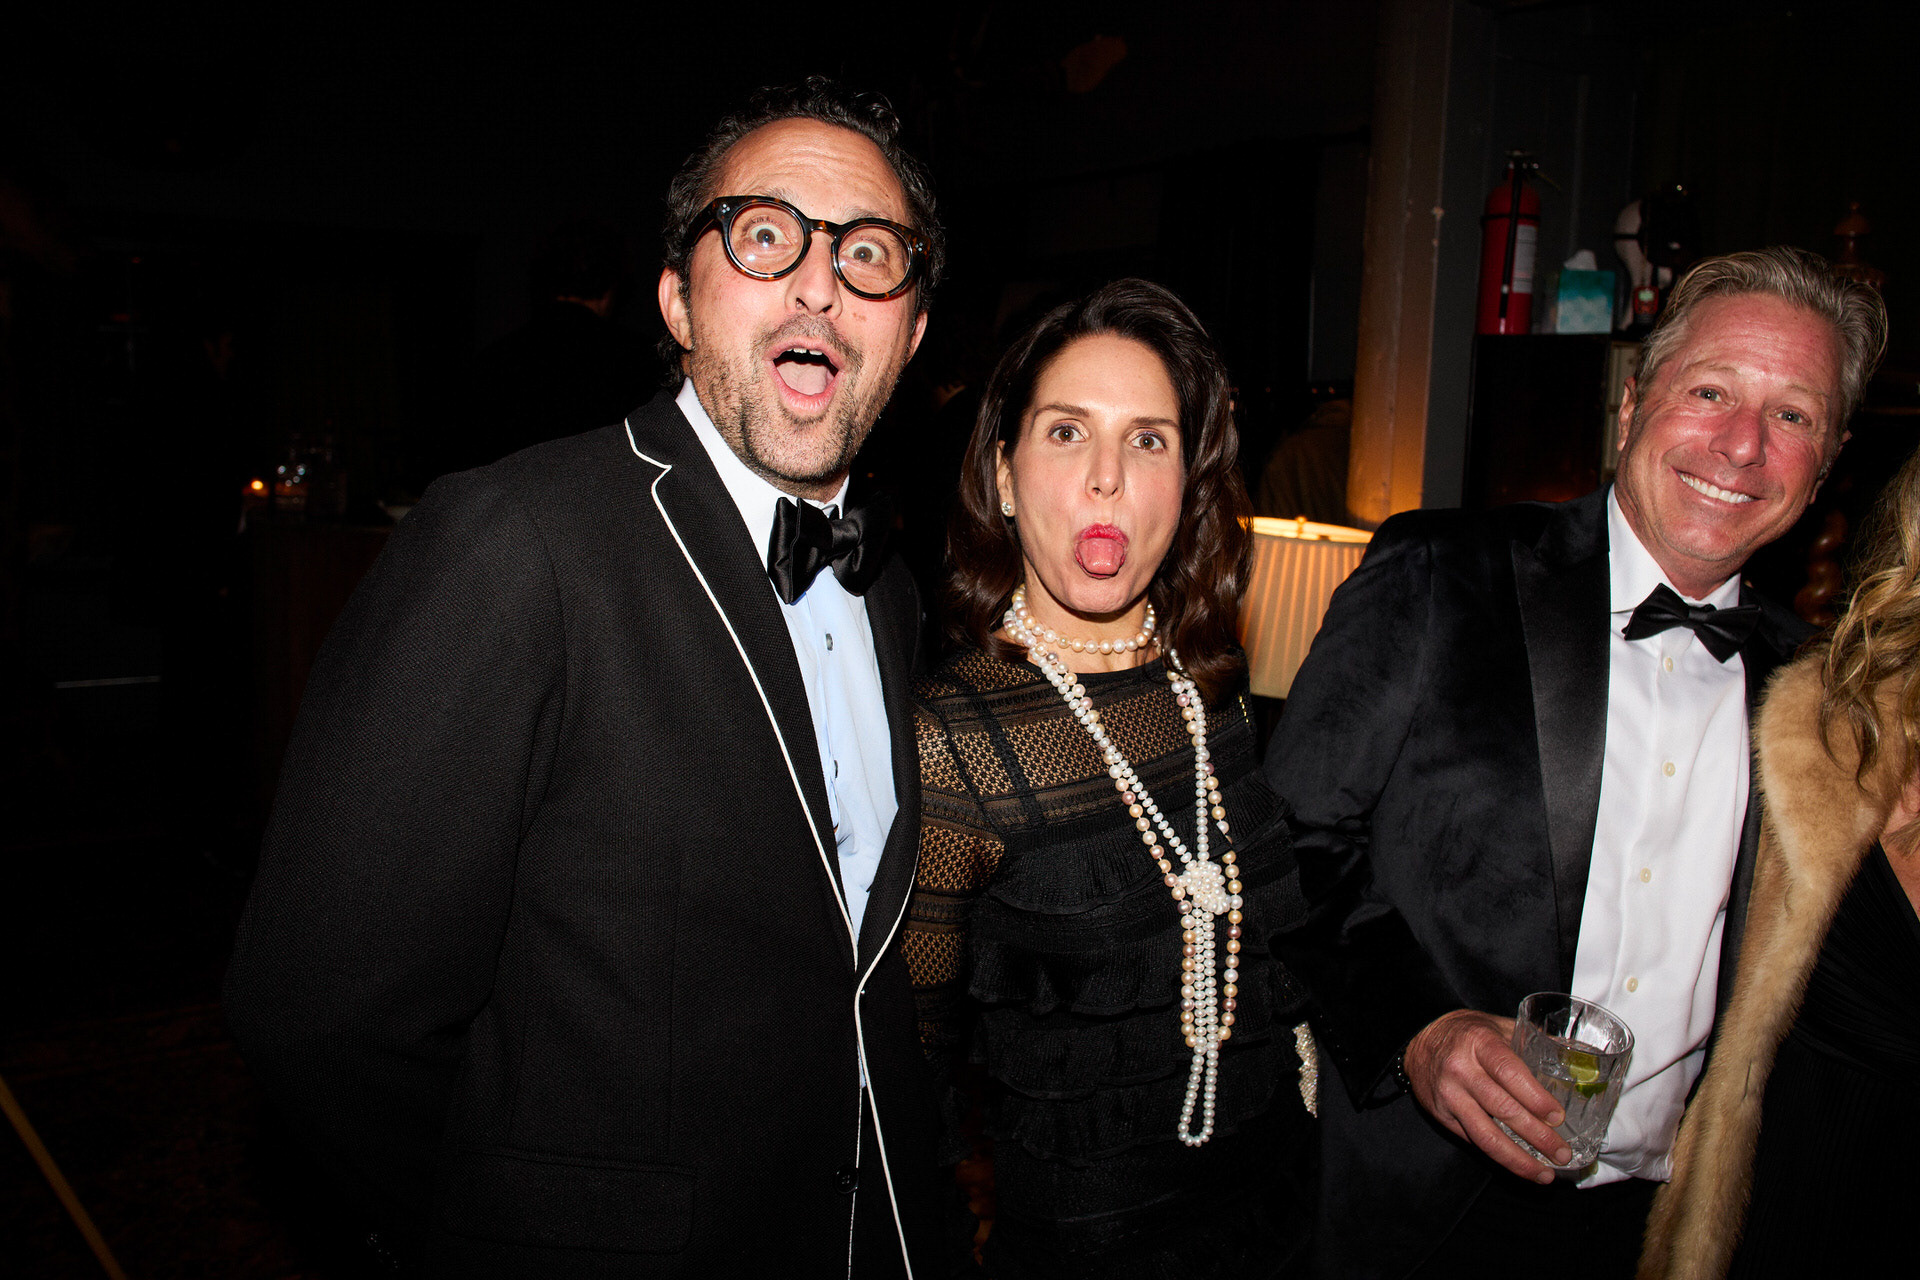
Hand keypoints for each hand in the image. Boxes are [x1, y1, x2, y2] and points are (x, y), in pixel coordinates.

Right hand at [1403, 1009, 1569, 1183]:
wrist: (1420, 1039)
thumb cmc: (1468, 1033)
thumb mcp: (1498, 1027)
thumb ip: (1532, 1042)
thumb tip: (1577, 1055)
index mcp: (1479, 1043)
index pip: (1509, 1072)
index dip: (1535, 1097)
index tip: (1557, 1117)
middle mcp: (1461, 1069)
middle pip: (1502, 1109)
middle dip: (1536, 1136)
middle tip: (1561, 1153)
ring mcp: (1449, 1095)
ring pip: (1486, 1135)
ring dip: (1518, 1159)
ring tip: (1544, 1173)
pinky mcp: (1442, 1116)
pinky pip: (1474, 1141)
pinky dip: (1500, 1157)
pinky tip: (1520, 1164)